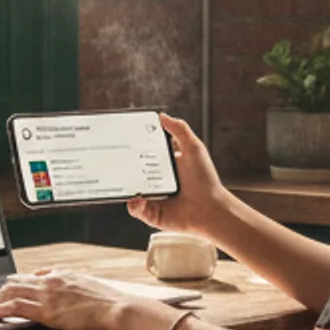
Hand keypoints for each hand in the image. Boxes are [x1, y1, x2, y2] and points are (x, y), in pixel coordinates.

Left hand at [0, 270, 130, 329]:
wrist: (116, 308)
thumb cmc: (108, 301)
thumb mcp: (89, 285)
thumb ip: (73, 283)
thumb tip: (65, 283)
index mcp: (62, 275)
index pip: (32, 276)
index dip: (18, 282)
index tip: (10, 287)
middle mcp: (50, 281)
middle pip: (17, 281)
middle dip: (1, 291)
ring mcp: (46, 295)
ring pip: (11, 292)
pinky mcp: (45, 311)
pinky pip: (15, 307)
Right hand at [127, 114, 229, 238]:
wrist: (210, 210)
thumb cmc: (206, 181)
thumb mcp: (194, 148)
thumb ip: (179, 129)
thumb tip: (162, 116)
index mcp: (167, 164)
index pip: (146, 153)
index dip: (135, 147)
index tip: (126, 139)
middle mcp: (158, 180)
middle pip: (134, 170)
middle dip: (124, 165)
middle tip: (118, 159)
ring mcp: (154, 197)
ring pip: (131, 189)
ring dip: (126, 185)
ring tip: (128, 181)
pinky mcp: (151, 213)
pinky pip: (135, 208)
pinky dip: (133, 204)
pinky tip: (139, 198)